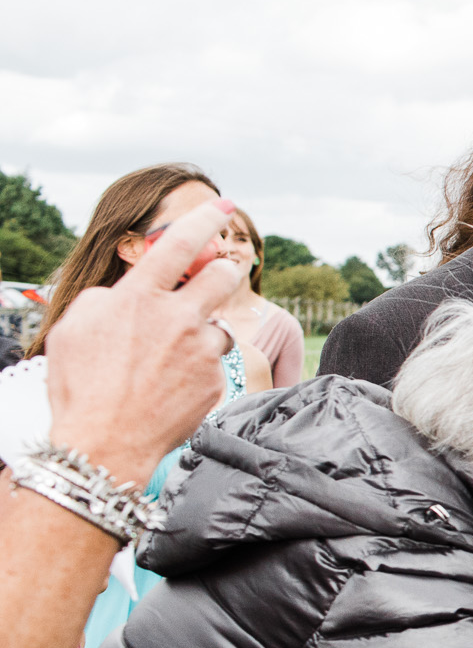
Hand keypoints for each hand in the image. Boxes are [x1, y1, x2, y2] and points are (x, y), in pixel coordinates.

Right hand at [43, 195, 244, 481]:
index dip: (202, 220)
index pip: (178, 245)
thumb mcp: (74, 328)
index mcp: (139, 298)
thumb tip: (128, 292)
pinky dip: (197, 371)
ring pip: (217, 327)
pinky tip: (171, 389)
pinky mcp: (217, 380)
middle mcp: (178, 318)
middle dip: (222, 271)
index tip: (221, 206)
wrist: (105, 441)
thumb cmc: (81, 385)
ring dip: (201, 335)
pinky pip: (213, 364)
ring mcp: (201, 350)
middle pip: (220, 277)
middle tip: (218, 275)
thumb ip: (106, 299)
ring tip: (168, 361)